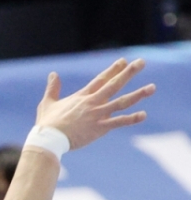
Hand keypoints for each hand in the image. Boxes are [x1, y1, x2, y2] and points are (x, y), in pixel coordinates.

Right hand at [33, 56, 152, 149]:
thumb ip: (52, 88)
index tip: (123, 61)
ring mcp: (97, 114)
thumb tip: (53, 74)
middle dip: (128, 73)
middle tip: (141, 62)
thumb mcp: (47, 103)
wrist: (49, 139)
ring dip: (138, 94)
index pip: (101, 79)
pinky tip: (143, 114)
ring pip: (121, 101)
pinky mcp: (99, 128)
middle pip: (114, 84)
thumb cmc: (47, 123)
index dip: (113, 69)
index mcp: (82, 96)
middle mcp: (92, 102)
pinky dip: (131, 119)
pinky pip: (119, 122)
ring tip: (152, 87)